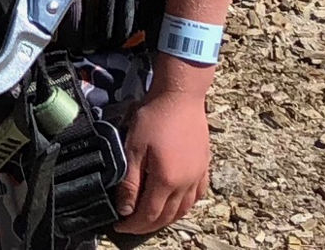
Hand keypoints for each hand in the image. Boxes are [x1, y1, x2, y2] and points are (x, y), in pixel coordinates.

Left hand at [114, 88, 210, 234]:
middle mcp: (186, 184)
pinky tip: (179, 203)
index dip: (134, 224)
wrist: (180, 97)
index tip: (119, 228)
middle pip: (168, 215)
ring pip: (184, 209)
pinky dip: (186, 205)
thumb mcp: (134, 147)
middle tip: (132, 225)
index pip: (149, 214)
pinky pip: (198, 195)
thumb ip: (130, 180)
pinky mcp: (204, 167)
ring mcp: (198, 176)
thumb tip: (125, 208)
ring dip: (168, 218)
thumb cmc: (153, 117)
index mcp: (166, 181)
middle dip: (148, 225)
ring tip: (151, 217)